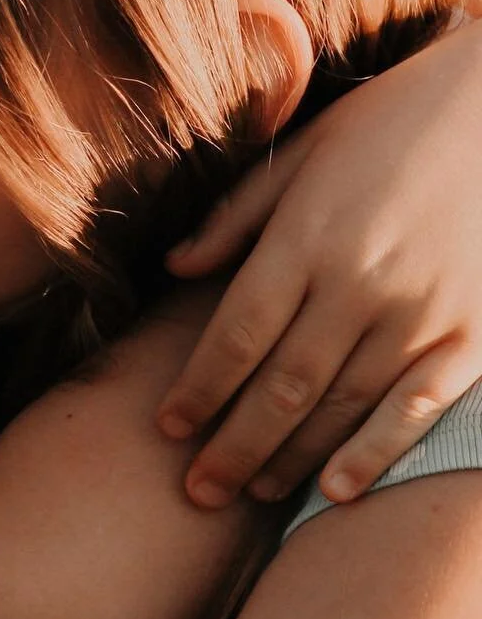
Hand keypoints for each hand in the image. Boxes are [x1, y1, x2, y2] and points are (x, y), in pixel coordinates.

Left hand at [157, 16, 481, 509]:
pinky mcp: (473, 334)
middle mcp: (360, 282)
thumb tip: (174, 269)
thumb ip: (236, 217)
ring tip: (251, 493)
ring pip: (342, 407)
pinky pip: (416, 409)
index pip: (237, 334)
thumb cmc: (387, 124)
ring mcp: (421, 312)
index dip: (198, 389)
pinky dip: (375, 455)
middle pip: (282, 385)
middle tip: (195, 492)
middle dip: (233, 444)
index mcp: (308, 236)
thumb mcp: (303, 153)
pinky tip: (336, 492)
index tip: (167, 428)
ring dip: (292, 458)